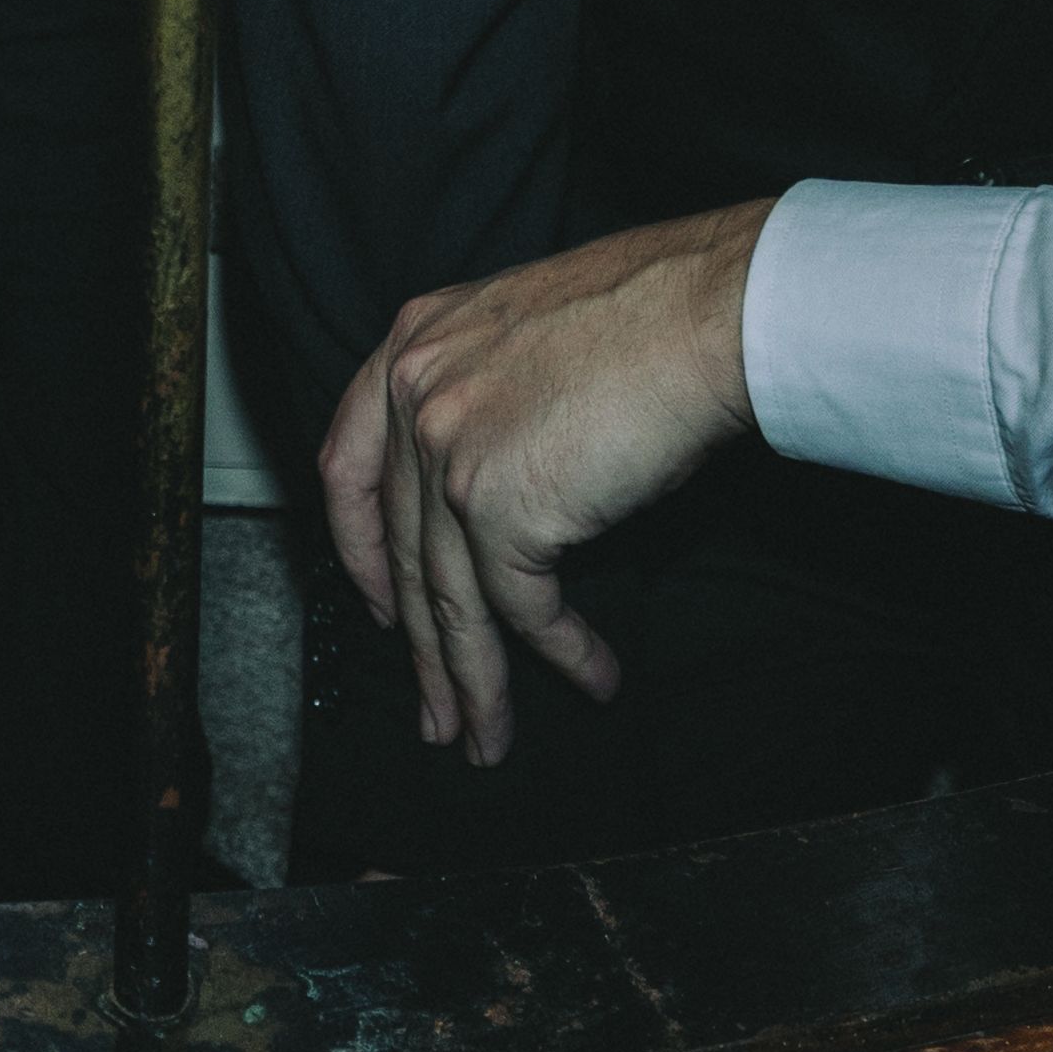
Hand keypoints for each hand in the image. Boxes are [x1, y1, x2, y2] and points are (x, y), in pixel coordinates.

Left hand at [319, 200, 775, 767]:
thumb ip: (489, 409)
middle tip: (436, 712)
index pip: (346, 462)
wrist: (706, 312)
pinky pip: (524, 606)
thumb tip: (506, 512)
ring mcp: (448, 449)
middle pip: (401, 549)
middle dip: (421, 646)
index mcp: (414, 341)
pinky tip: (590, 677)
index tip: (379, 605)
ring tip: (487, 738)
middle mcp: (415, 391)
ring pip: (449, 596)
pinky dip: (560, 653)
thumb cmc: (650, 319)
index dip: (359, 549)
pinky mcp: (498, 503)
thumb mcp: (531, 343)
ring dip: (474, 681)